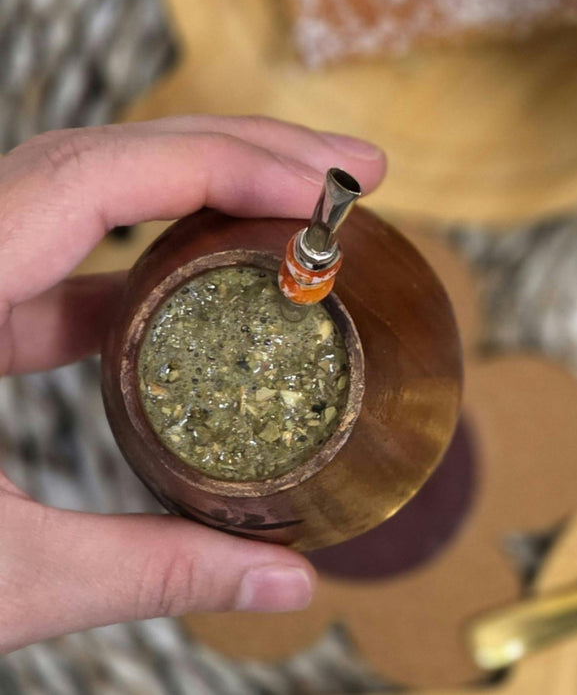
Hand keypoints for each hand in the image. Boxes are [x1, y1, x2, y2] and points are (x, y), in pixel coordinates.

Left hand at [0, 116, 385, 650]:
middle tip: (357, 171)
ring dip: (202, 186)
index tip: (336, 189)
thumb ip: (145, 570)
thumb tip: (289, 587)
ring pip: (87, 186)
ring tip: (305, 203)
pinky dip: (146, 251)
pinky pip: (58, 250)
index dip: (232, 164)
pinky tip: (210, 278)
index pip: (101, 176)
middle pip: (109, 153)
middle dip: (244, 149)